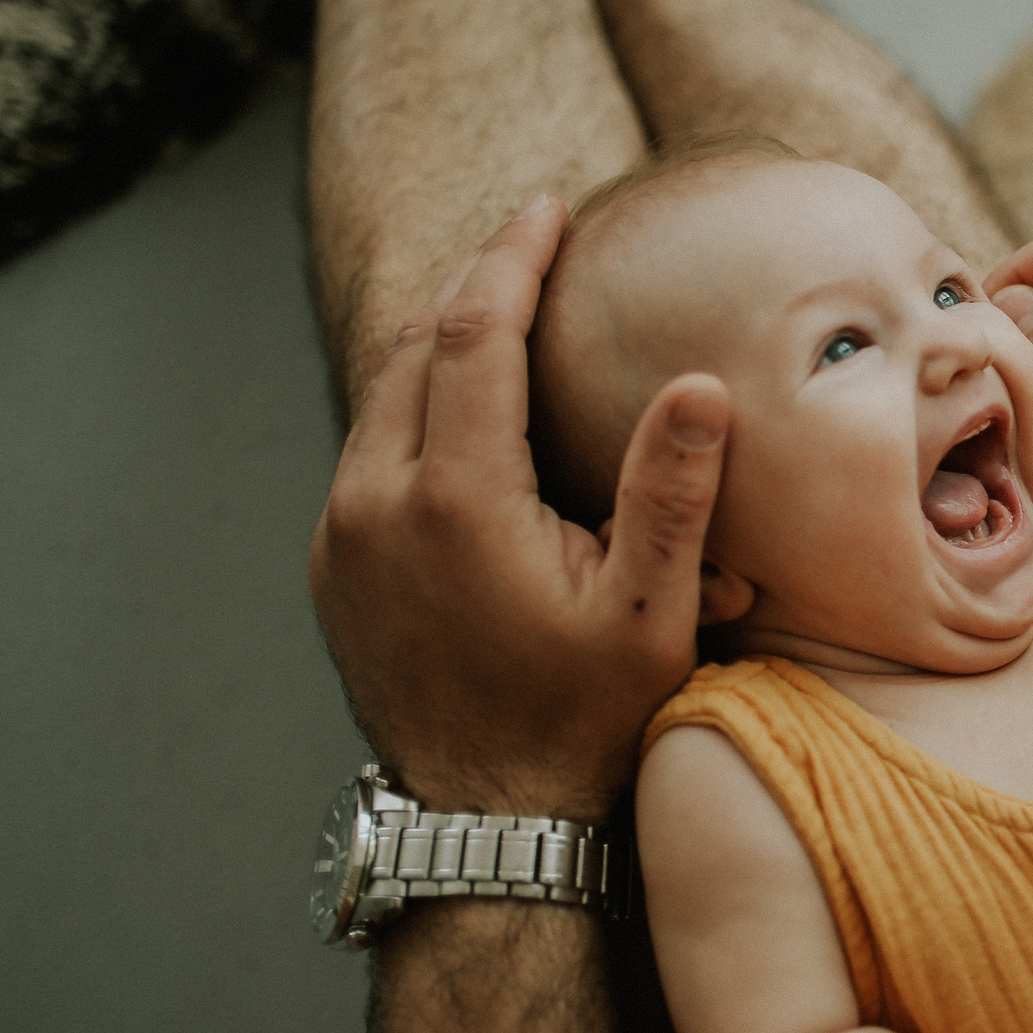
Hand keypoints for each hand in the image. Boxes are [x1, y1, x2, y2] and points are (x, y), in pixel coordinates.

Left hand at [308, 197, 730, 819]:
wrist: (487, 824)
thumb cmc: (583, 721)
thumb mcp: (653, 612)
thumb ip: (668, 491)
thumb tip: (699, 385)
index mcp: (456, 496)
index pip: (471, 329)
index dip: (511, 256)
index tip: (547, 209)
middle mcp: (377, 501)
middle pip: (412, 345)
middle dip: (473, 285)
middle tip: (532, 243)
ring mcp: (343, 535)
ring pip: (381, 397)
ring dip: (439, 345)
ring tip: (504, 314)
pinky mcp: (334, 566)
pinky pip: (368, 455)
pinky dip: (415, 410)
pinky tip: (468, 417)